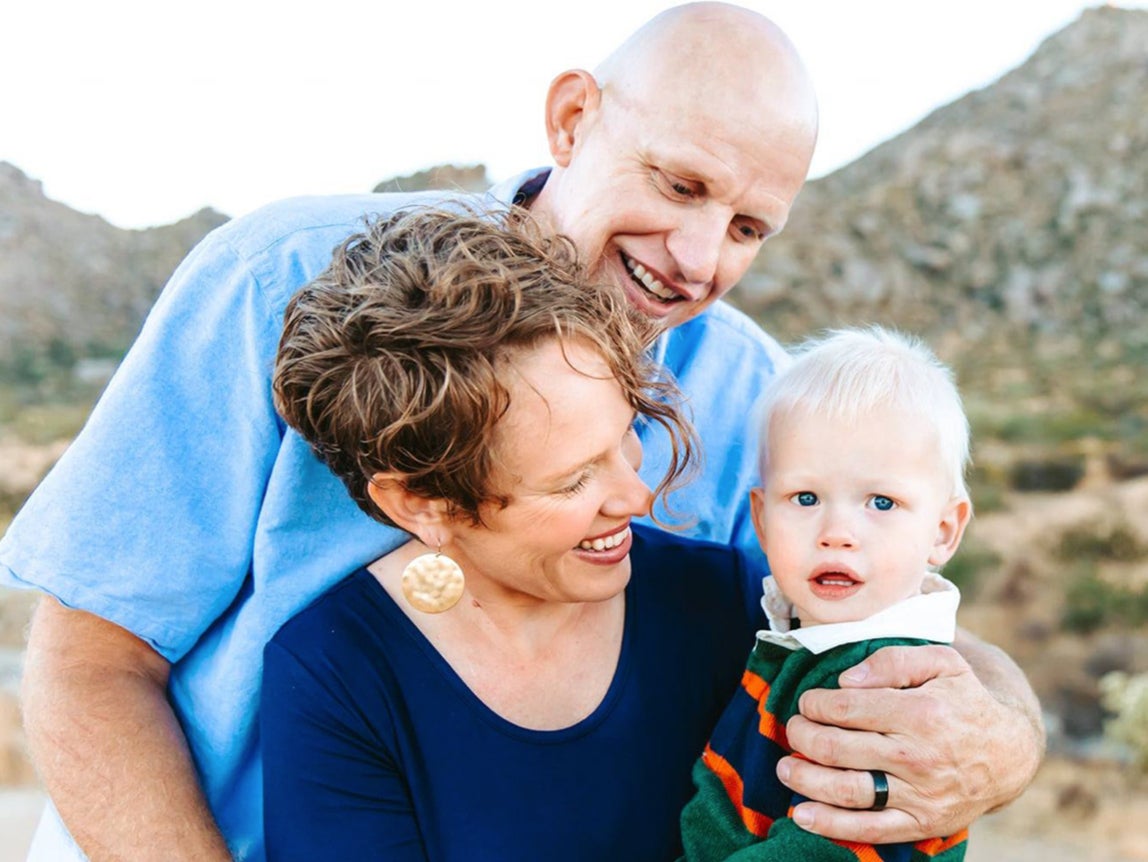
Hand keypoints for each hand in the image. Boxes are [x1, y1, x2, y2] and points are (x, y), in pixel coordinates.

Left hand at [775, 643, 1042, 843]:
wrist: (1008, 753)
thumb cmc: (963, 700)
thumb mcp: (940, 662)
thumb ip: (892, 660)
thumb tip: (845, 680)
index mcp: (920, 713)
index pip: (846, 709)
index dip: (815, 705)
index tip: (807, 702)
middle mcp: (918, 757)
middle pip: (838, 749)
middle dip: (803, 737)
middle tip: (793, 729)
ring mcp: (919, 795)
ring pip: (847, 791)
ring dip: (806, 779)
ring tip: (785, 766)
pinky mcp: (921, 824)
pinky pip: (870, 829)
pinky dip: (831, 825)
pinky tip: (801, 815)